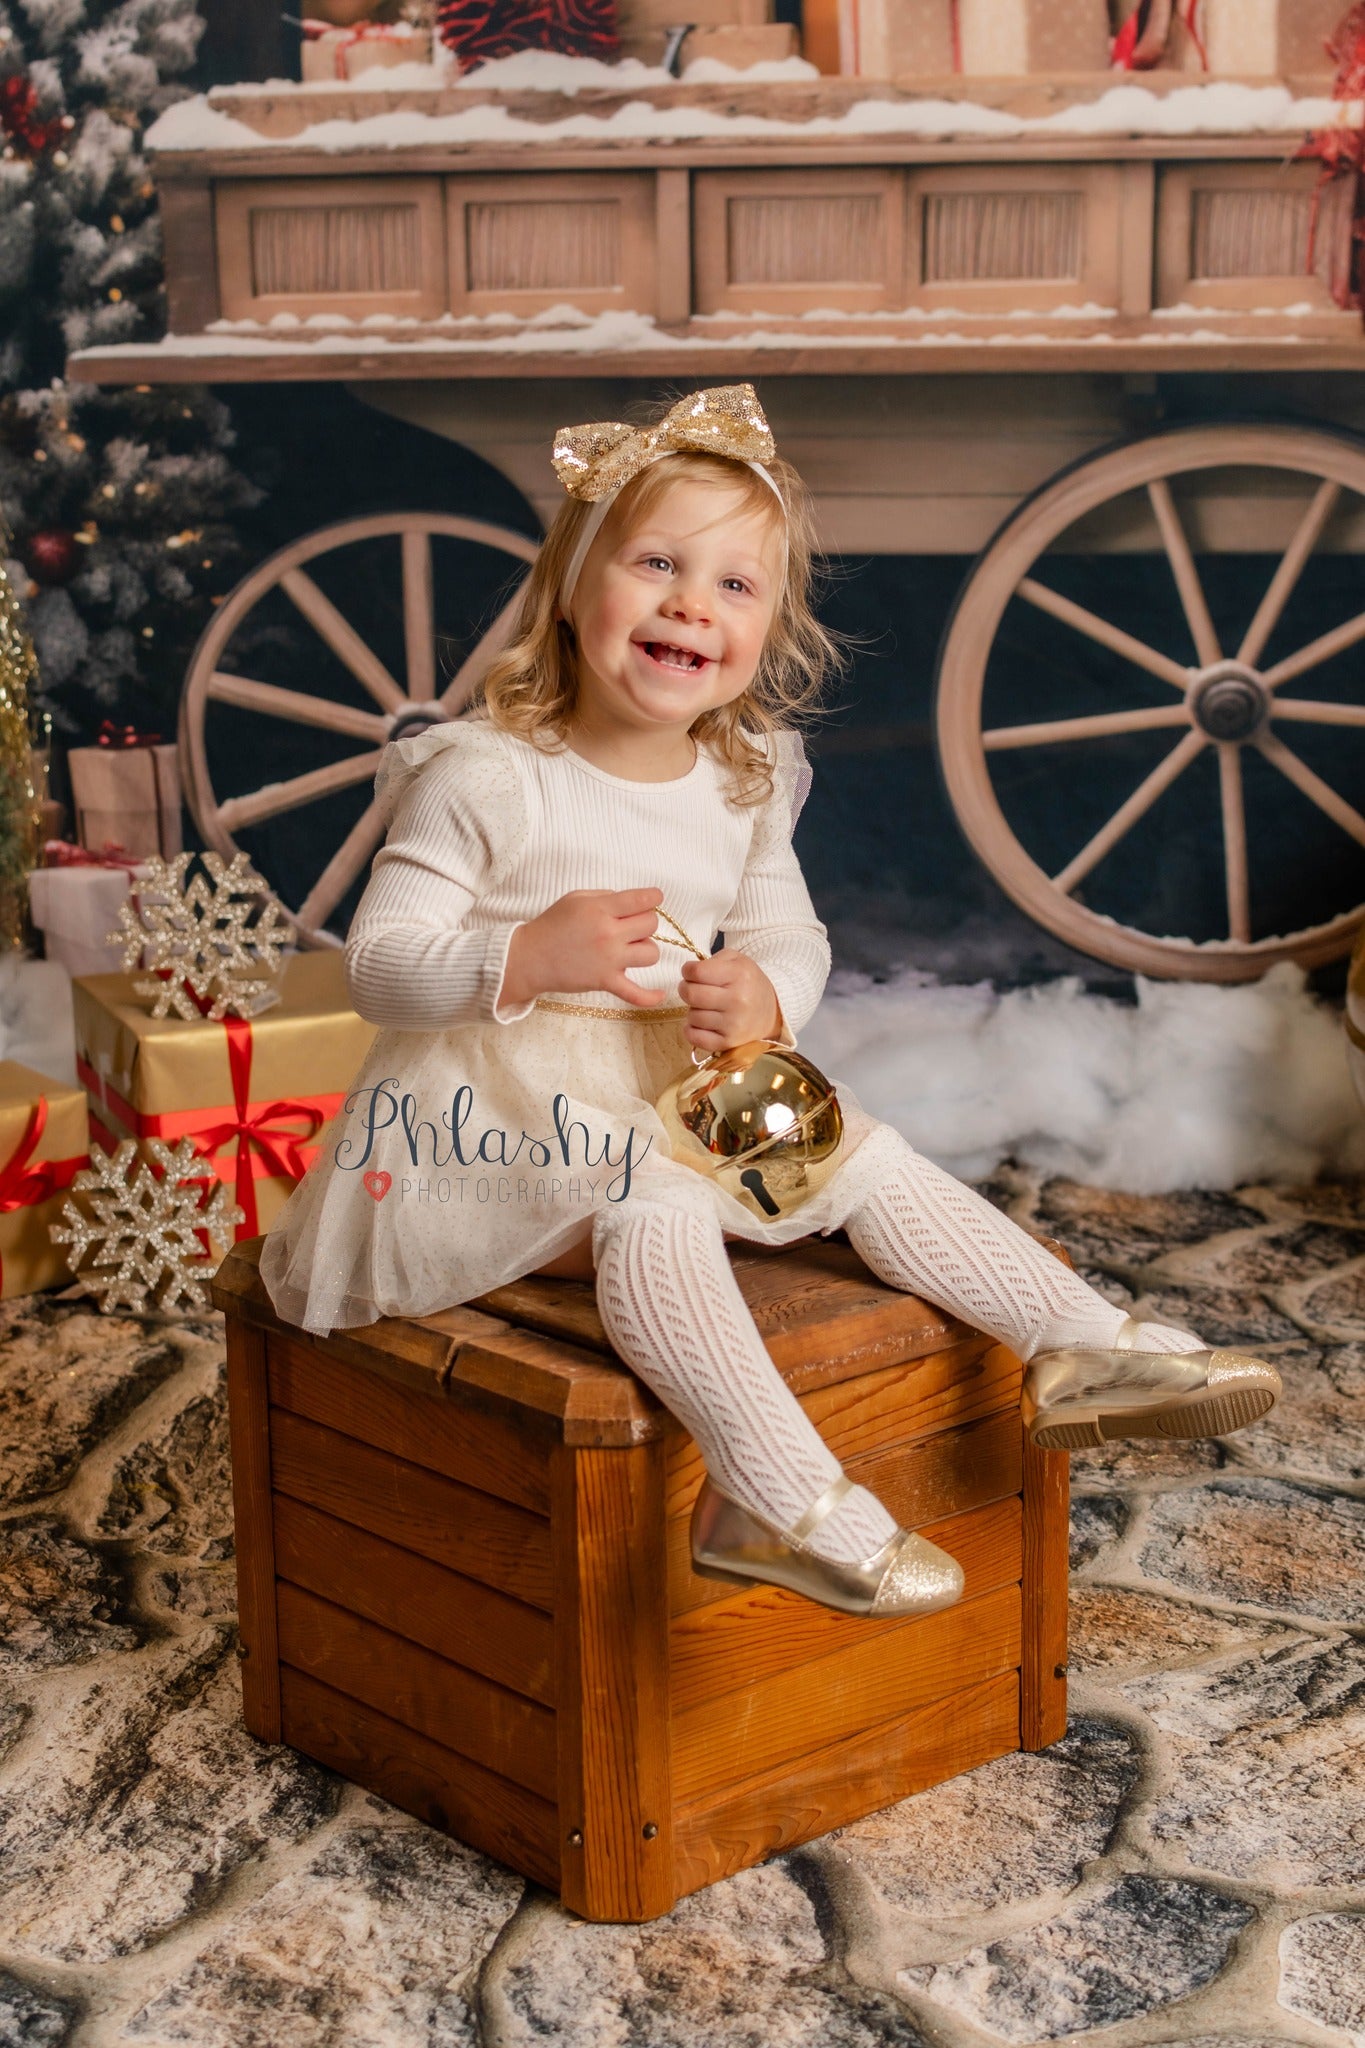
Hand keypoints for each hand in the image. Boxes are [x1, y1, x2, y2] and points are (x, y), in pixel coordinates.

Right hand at [501, 887, 672, 1009]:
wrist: (529, 957)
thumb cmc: (552, 925)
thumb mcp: (576, 899)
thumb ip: (606, 897)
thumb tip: (631, 902)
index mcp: (600, 909)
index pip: (642, 900)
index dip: (653, 898)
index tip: (652, 899)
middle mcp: (608, 933)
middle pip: (651, 924)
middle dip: (644, 923)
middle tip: (629, 926)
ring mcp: (609, 959)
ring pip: (651, 953)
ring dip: (644, 949)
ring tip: (629, 949)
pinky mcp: (605, 982)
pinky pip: (636, 993)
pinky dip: (650, 996)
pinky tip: (660, 994)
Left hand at [679, 951, 781, 1053]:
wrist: (772, 1011)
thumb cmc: (748, 983)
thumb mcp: (737, 960)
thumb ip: (712, 960)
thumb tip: (689, 973)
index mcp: (739, 974)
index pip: (697, 972)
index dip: (688, 971)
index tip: (692, 973)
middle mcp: (737, 1000)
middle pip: (691, 994)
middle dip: (686, 989)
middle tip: (694, 989)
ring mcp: (733, 1024)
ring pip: (692, 1016)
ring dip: (693, 1010)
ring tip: (706, 1007)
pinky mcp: (728, 1042)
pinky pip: (695, 1038)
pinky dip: (692, 1030)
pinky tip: (701, 1023)